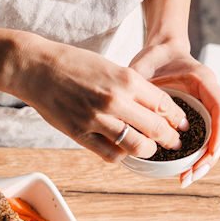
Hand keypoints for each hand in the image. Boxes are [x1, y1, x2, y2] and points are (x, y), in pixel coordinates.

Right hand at [5, 35, 190, 162]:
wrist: (37, 69)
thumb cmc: (74, 64)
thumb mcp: (110, 67)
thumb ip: (132, 87)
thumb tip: (153, 108)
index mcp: (126, 80)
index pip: (164, 104)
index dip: (177, 118)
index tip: (182, 124)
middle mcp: (115, 101)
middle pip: (155, 129)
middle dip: (170, 139)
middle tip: (174, 143)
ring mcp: (96, 120)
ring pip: (136, 146)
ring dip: (147, 151)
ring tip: (149, 150)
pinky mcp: (80, 134)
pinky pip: (110, 154)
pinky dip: (120, 156)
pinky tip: (122, 151)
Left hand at [130, 40, 219, 186]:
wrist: (161, 53)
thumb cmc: (153, 58)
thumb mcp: (143, 66)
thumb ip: (138, 80)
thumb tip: (124, 104)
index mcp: (205, 81)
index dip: (217, 133)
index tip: (209, 153)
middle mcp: (211, 97)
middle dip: (209, 156)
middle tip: (190, 175)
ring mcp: (208, 110)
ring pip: (217, 140)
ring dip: (204, 162)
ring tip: (185, 178)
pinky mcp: (200, 119)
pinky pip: (206, 141)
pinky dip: (198, 158)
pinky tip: (183, 172)